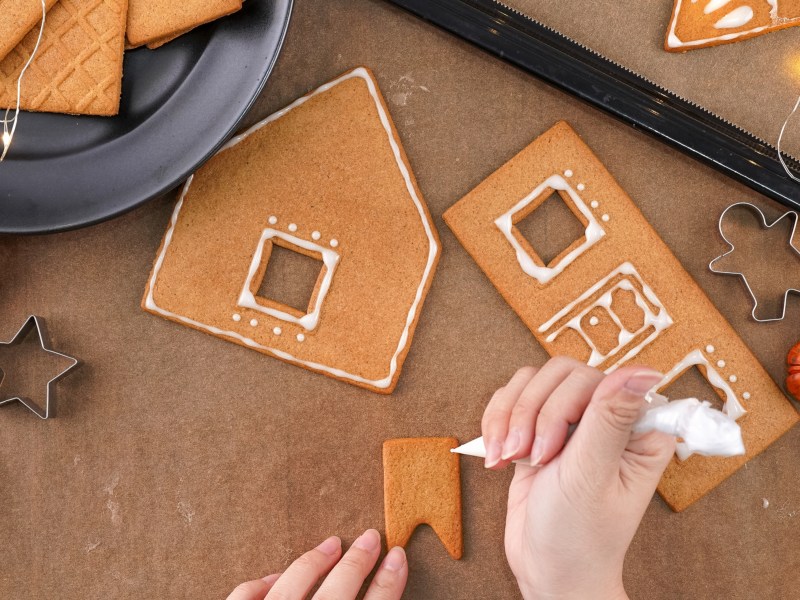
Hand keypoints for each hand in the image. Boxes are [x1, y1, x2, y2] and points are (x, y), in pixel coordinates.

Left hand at [226, 529, 406, 599]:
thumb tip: (374, 590)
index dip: (390, 580)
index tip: (398, 557)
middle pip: (340, 589)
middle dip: (359, 560)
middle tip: (371, 538)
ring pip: (294, 583)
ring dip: (315, 561)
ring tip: (331, 544)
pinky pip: (246, 598)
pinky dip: (262, 585)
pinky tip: (274, 578)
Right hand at [481, 357, 675, 599]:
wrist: (548, 570)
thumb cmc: (581, 536)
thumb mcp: (591, 478)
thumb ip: (609, 419)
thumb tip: (642, 371)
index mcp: (637, 429)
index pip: (597, 379)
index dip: (565, 406)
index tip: (552, 450)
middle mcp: (607, 418)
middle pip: (558, 375)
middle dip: (532, 415)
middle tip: (528, 456)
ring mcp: (570, 422)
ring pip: (530, 382)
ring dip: (510, 418)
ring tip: (508, 456)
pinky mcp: (538, 429)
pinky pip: (510, 399)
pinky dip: (496, 422)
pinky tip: (498, 455)